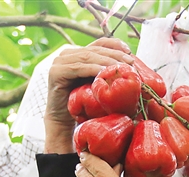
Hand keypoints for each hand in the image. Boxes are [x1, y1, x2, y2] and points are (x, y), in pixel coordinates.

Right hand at [45, 39, 133, 153]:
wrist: (64, 122)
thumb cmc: (85, 105)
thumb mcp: (99, 85)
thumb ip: (107, 72)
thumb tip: (132, 63)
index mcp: (77, 54)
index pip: (98, 43)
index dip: (114, 44)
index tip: (130, 51)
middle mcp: (67, 54)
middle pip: (94, 50)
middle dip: (114, 55)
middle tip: (130, 62)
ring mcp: (59, 62)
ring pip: (88, 58)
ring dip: (107, 62)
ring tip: (121, 68)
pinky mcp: (56, 72)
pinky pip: (79, 68)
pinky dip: (93, 70)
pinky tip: (105, 74)